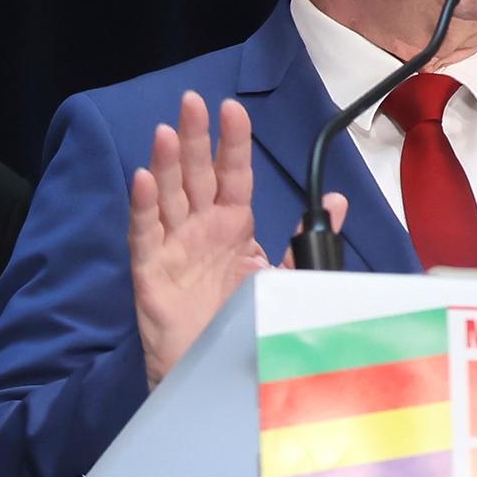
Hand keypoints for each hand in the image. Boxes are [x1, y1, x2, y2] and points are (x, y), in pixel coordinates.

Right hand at [131, 92, 322, 384]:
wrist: (216, 376)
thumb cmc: (243, 324)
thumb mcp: (284, 279)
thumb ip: (305, 240)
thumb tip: (334, 200)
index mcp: (233, 226)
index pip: (233, 174)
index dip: (233, 142)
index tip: (234, 110)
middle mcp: (201, 230)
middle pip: (196, 175)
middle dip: (195, 137)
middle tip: (191, 100)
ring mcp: (174, 248)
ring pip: (167, 197)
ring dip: (166, 164)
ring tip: (168, 132)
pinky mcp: (151, 274)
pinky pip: (145, 236)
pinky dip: (142, 207)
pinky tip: (142, 179)